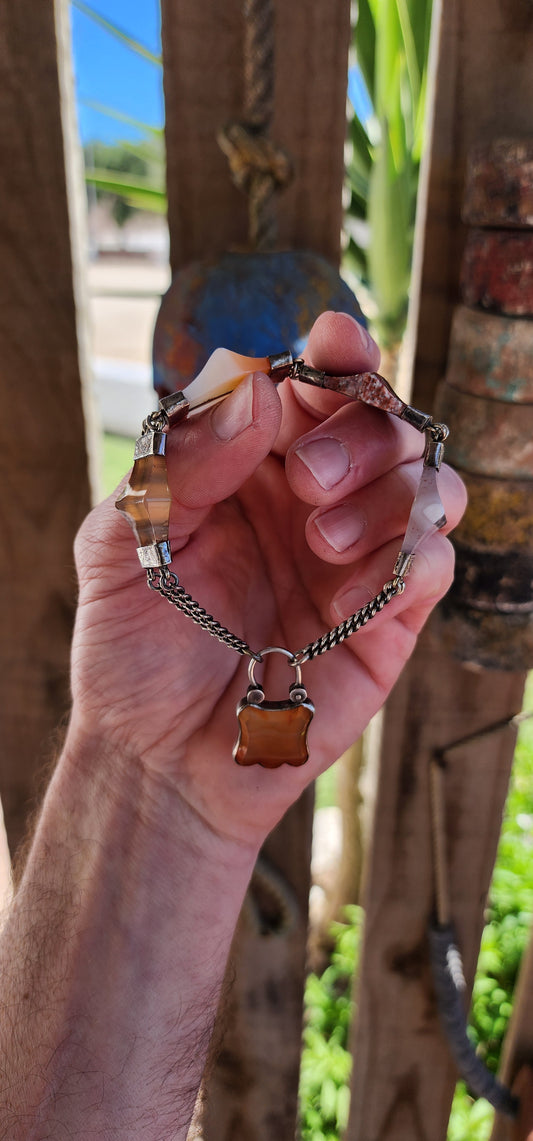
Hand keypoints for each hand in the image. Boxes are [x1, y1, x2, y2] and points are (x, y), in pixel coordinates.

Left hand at [71, 311, 465, 848]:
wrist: (156, 758)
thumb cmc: (131, 647)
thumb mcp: (124, 542)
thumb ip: (181, 461)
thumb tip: (258, 391)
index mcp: (248, 470)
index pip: (309, 394)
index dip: (335, 359)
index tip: (338, 340)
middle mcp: (311, 505)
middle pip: (381, 425)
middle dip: (358, 432)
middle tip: (305, 477)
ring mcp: (356, 561)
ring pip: (427, 484)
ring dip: (387, 491)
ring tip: (319, 540)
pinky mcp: (387, 621)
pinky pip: (433, 566)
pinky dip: (409, 559)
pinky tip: (352, 593)